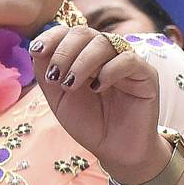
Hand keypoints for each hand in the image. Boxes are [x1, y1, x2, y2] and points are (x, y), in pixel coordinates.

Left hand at [29, 26, 169, 184]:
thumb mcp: (59, 99)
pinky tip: (98, 88)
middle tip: (56, 77)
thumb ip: (47, 73)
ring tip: (71, 85)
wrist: (116, 152)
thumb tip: (37, 49)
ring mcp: (127, 62)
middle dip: (64, 51)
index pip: (69, 32)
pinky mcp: (147, 75)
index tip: (36, 51)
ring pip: (105, 42)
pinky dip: (109, 70)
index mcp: (85, 56)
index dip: (52, 36)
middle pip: (84, 32)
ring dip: (82, 61)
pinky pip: (128, 60)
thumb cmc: (90, 124)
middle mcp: (107, 54)